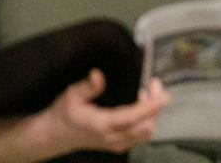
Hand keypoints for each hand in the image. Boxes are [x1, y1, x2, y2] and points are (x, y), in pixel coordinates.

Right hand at [41, 69, 168, 155]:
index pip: (134, 117)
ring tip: (147, 92)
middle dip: (155, 106)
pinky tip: (140, 106)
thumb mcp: (71, 95)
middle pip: (146, 127)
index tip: (163, 93)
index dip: (151, 105)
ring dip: (152, 114)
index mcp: (103, 124)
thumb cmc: (64, 113)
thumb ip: (87, 87)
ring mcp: (118, 144)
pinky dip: (146, 121)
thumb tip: (99, 75)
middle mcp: (114, 138)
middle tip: (153, 84)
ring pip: (146, 133)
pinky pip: (140, 136)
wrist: (57, 135)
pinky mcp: (119, 146)